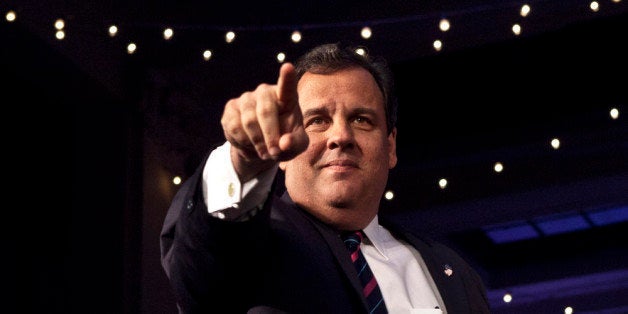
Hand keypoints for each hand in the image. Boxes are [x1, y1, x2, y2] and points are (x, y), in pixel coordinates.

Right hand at [221, 63, 308, 178]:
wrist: (262, 145)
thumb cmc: (285, 140)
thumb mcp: (296, 145)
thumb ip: (295, 144)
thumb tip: (283, 144)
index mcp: (286, 97)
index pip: (287, 86)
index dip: (287, 77)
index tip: (288, 67)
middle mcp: (265, 92)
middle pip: (265, 112)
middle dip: (270, 137)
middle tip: (274, 154)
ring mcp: (246, 98)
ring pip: (248, 122)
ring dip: (257, 142)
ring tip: (264, 151)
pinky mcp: (231, 107)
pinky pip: (234, 127)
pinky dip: (243, 142)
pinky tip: (249, 143)